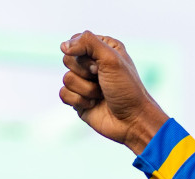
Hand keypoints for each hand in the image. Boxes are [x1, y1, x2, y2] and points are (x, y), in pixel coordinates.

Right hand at [60, 31, 169, 153]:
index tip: (99, 65)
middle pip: (68, 60)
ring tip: (101, 94)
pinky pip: (64, 94)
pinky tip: (93, 104)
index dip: (84, 54)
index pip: (77, 41)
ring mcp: (84, 82)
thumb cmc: (126, 88)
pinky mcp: (78, 99)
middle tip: (101, 79)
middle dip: (85, 72)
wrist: (131, 121)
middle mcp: (92, 64)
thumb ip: (87, 43)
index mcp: (103, 48)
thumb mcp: (111, 58)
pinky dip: (79, 101)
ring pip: (66, 78)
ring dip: (86, 89)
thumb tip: (63, 46)